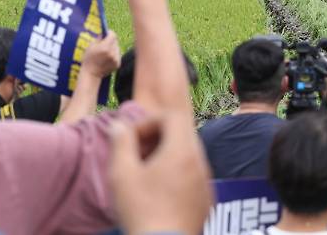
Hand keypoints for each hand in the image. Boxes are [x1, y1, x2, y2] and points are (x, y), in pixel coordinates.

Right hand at [82, 31, 120, 77]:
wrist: (91, 74)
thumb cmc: (88, 59)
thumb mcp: (91, 46)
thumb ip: (99, 38)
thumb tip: (104, 33)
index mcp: (105, 47)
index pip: (113, 35)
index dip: (109, 33)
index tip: (107, 33)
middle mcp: (112, 52)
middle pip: (115, 41)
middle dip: (111, 40)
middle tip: (105, 41)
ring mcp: (116, 58)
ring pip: (117, 48)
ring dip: (112, 47)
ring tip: (105, 51)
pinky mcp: (118, 64)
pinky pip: (117, 55)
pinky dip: (114, 54)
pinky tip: (107, 58)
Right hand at [109, 114, 213, 234]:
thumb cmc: (143, 211)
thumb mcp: (122, 175)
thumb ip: (121, 143)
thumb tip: (119, 125)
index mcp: (183, 150)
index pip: (172, 116)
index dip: (149, 121)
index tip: (132, 138)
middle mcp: (201, 161)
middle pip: (181, 134)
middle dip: (155, 137)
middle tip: (134, 155)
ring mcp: (206, 181)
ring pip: (187, 154)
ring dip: (165, 155)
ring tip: (143, 174)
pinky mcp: (206, 198)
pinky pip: (192, 174)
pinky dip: (176, 173)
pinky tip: (157, 192)